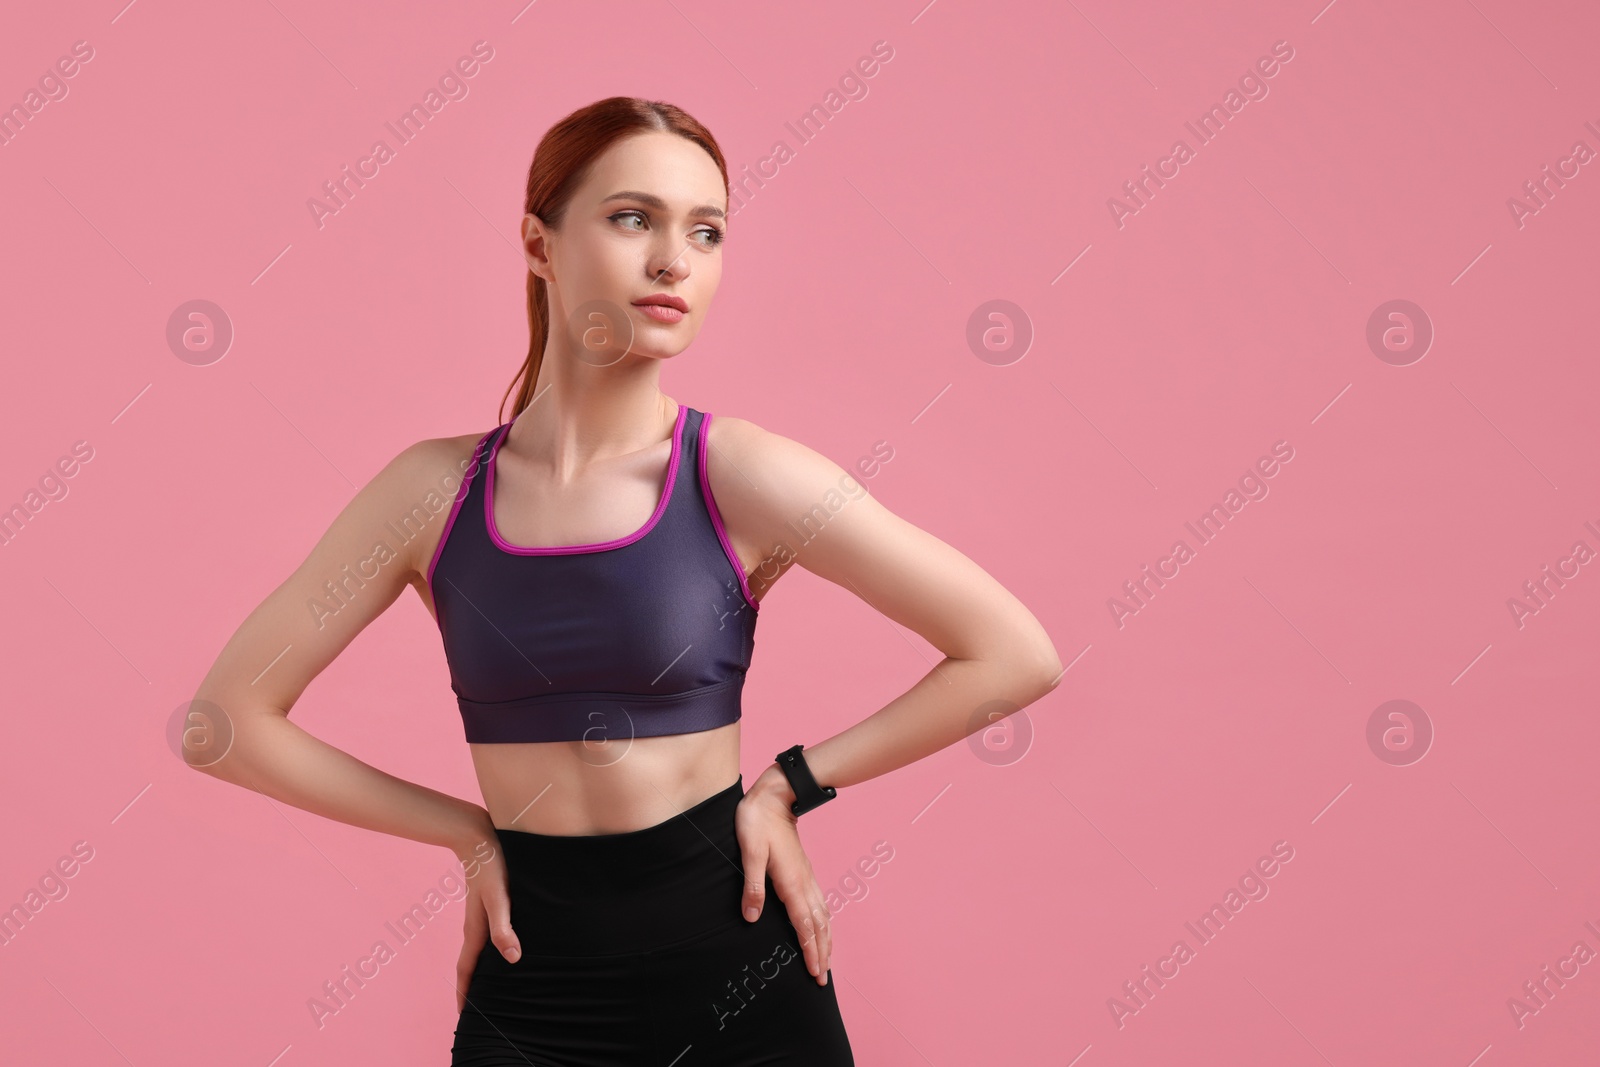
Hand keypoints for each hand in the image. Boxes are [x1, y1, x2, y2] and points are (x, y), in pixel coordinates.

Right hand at [451, 807, 520, 1015]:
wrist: (478, 835)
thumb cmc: (491, 866)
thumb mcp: (500, 897)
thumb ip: (504, 927)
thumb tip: (513, 959)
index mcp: (475, 929)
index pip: (468, 969)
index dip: (466, 992)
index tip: (464, 1014)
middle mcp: (475, 924)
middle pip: (471, 963)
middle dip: (471, 986)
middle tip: (476, 1007)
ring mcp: (480, 913)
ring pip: (478, 948)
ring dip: (480, 968)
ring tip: (488, 984)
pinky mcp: (487, 902)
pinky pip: (486, 933)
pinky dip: (489, 948)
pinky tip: (502, 945)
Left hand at [735, 768, 832, 985]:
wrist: (774, 796)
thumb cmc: (757, 822)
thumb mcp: (750, 852)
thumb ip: (753, 886)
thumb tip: (751, 918)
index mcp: (791, 882)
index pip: (804, 925)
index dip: (810, 951)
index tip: (815, 972)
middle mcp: (804, 882)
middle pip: (818, 925)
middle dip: (822, 953)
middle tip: (822, 979)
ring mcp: (807, 876)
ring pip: (822, 915)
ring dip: (826, 940)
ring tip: (826, 961)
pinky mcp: (804, 871)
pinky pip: (819, 904)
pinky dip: (823, 923)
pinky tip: (822, 927)